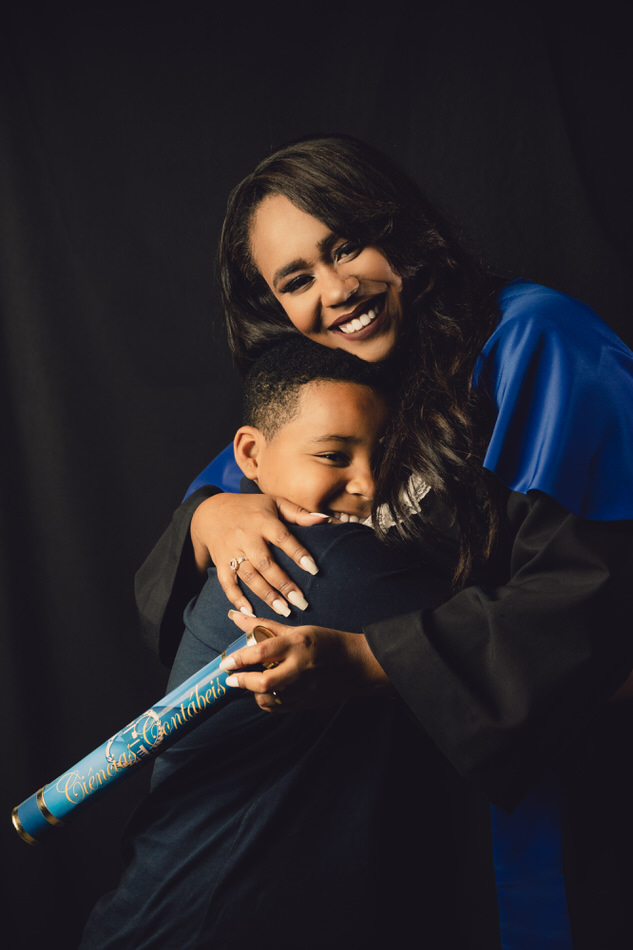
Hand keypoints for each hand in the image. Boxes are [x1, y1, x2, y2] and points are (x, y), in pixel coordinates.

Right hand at [190, 492, 328, 616]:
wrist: (212, 512)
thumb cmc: (251, 508)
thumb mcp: (274, 503)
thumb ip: (299, 513)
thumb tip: (325, 520)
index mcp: (262, 520)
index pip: (282, 538)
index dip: (298, 554)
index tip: (314, 570)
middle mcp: (246, 536)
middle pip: (265, 563)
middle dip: (283, 584)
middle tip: (301, 602)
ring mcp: (231, 550)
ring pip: (248, 576)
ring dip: (266, 595)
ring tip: (284, 611)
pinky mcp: (220, 562)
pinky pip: (227, 583)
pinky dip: (237, 598)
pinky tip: (251, 612)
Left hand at [219, 611, 391, 712]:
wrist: (357, 665)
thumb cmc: (325, 642)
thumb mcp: (296, 630)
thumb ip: (263, 625)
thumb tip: (234, 616)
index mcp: (296, 644)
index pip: (261, 653)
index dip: (239, 660)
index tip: (226, 663)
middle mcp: (299, 667)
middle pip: (264, 682)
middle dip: (243, 682)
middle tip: (232, 678)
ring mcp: (304, 689)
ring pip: (269, 699)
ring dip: (254, 693)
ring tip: (251, 683)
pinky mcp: (307, 703)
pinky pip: (278, 708)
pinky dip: (267, 701)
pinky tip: (266, 692)